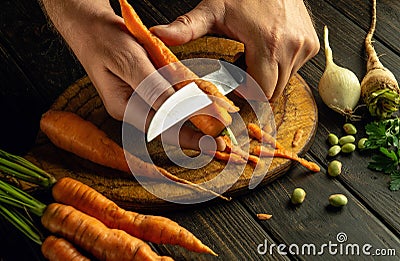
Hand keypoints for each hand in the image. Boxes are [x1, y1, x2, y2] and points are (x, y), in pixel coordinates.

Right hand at [41, 0, 223, 150]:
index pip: (162, 127)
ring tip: (218, 129)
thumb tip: (175, 108)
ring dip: (196, 122)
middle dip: (196, 136)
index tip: (211, 141)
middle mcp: (133, 108)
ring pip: (172, 116)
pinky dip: (189, 103)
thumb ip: (152, 85)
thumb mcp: (128, 60)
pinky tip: (205, 107)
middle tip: (221, 145)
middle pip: (169, 127)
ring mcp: (139, 99)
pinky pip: (170, 100)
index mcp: (124, 107)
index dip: (189, 136)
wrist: (89, 26)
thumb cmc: (103, 39)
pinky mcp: (147, 89)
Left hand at [151, 0, 319, 101]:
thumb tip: (158, 35)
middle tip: (240, 68)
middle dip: (256, 87)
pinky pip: (295, 68)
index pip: (262, 92)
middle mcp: (291, 47)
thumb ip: (186, 27)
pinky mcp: (311, 43)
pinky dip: (280, 65)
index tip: (234, 88)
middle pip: (274, 91)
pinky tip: (268, 48)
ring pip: (285, 81)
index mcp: (267, 44)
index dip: (246, 94)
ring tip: (253, 54)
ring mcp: (304, 46)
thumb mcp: (213, 9)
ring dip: (268, 76)